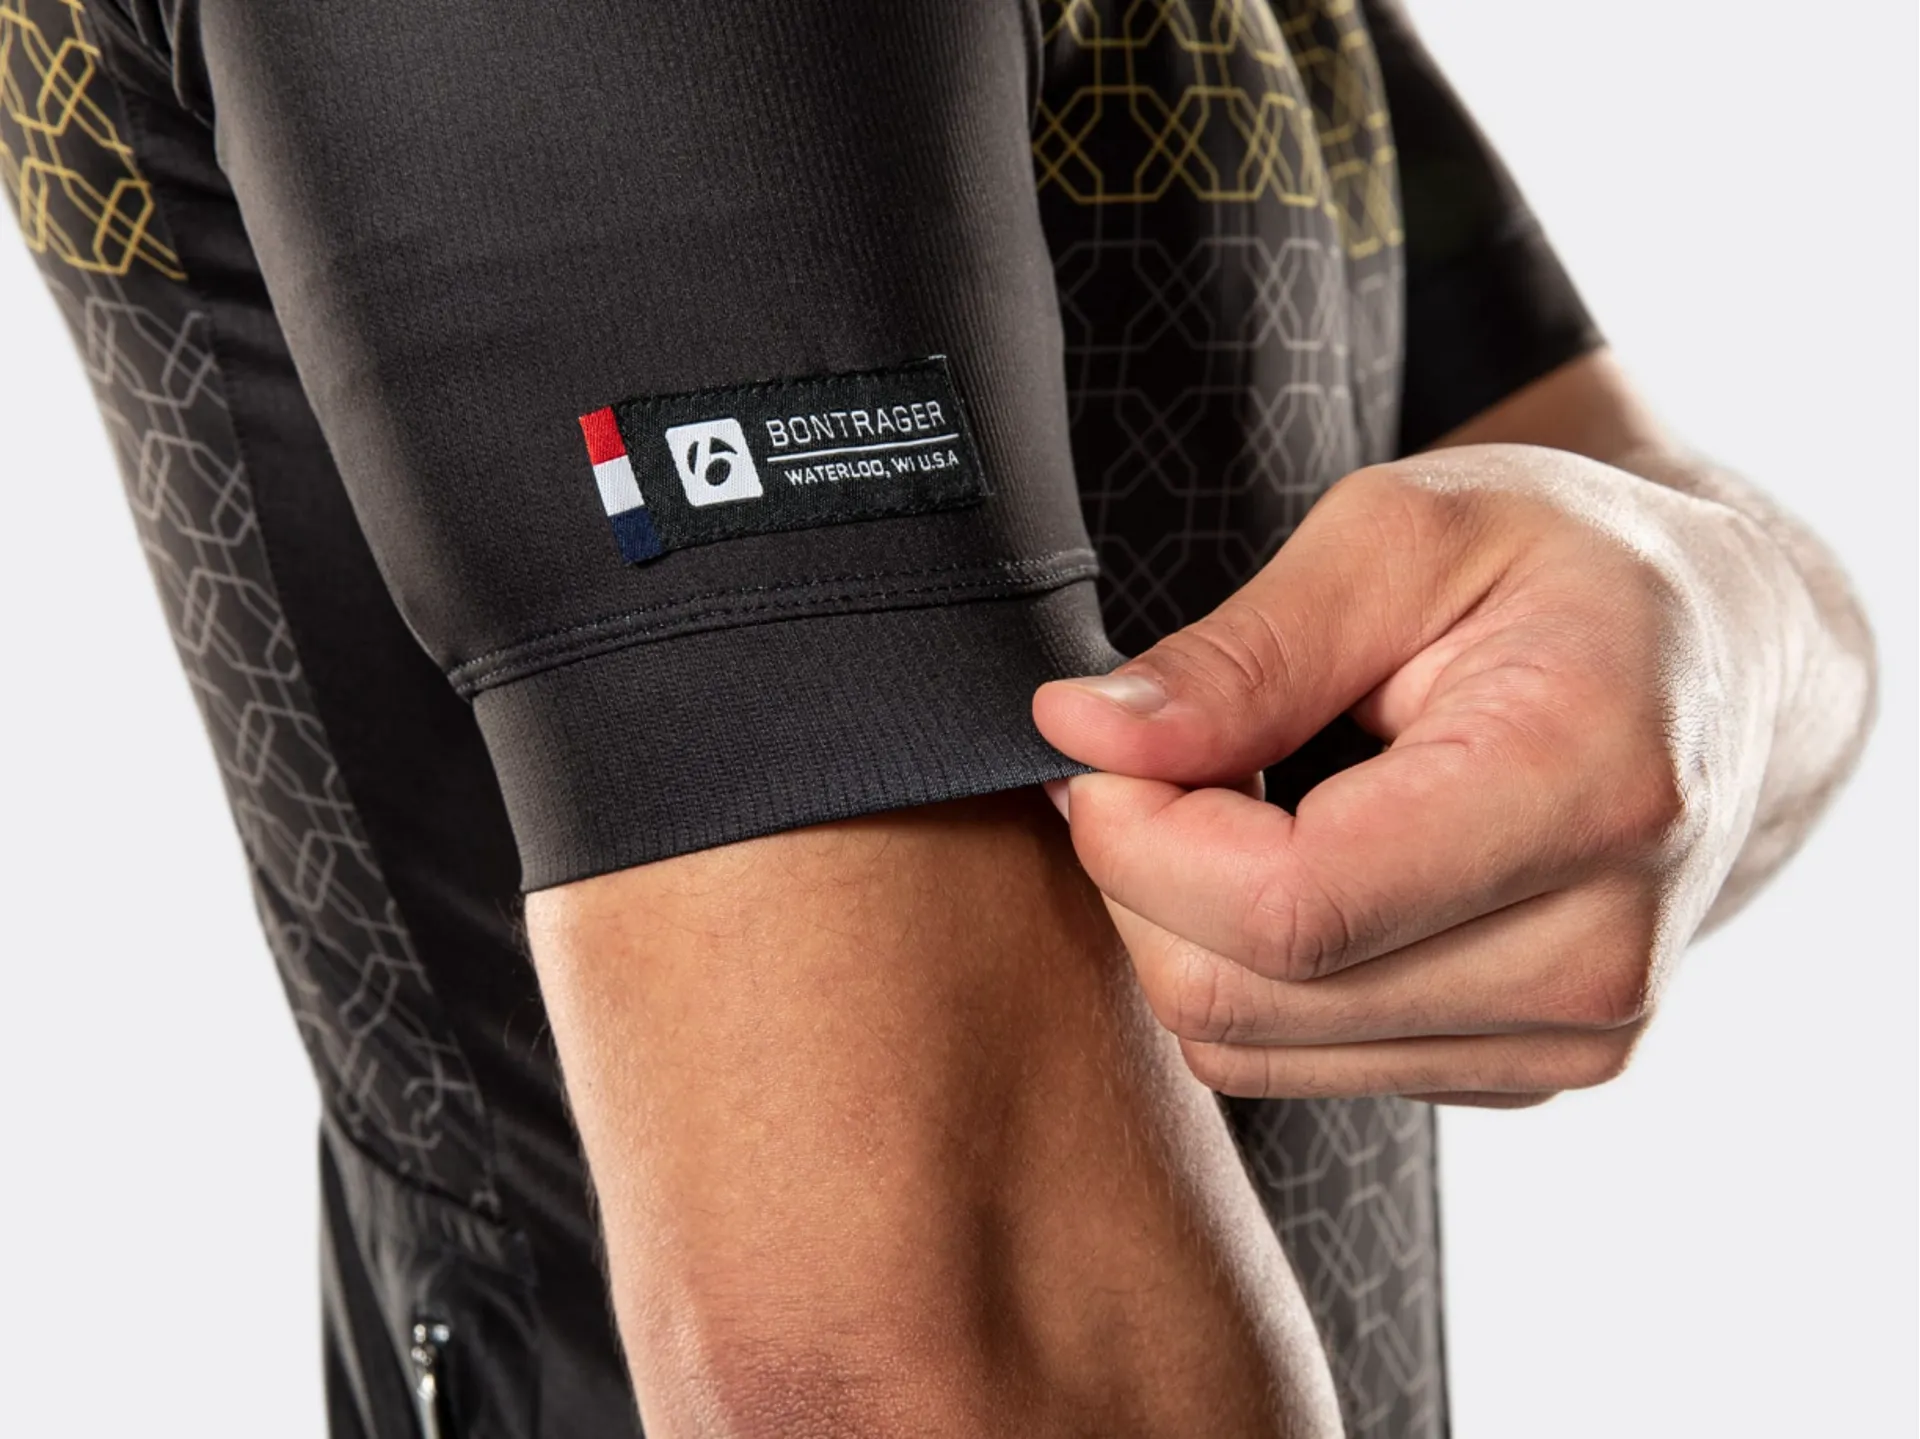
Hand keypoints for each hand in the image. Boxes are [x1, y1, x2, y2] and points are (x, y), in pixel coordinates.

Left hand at [1035, 445, 1795, 1105]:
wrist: (1717, 660)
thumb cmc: (1563, 572)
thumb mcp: (1401, 538)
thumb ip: (1244, 654)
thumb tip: (1084, 735)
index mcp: (1586, 795)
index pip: (1291, 907)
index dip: (1139, 840)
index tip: (1091, 751)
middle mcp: (1596, 960)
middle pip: (1248, 997)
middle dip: (1140, 878)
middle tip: (1143, 761)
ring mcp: (1568, 1040)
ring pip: (1249, 1047)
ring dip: (1182, 925)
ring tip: (1227, 797)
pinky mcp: (1521, 1073)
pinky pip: (1294, 1058)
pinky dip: (1243, 966)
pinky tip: (1288, 857)